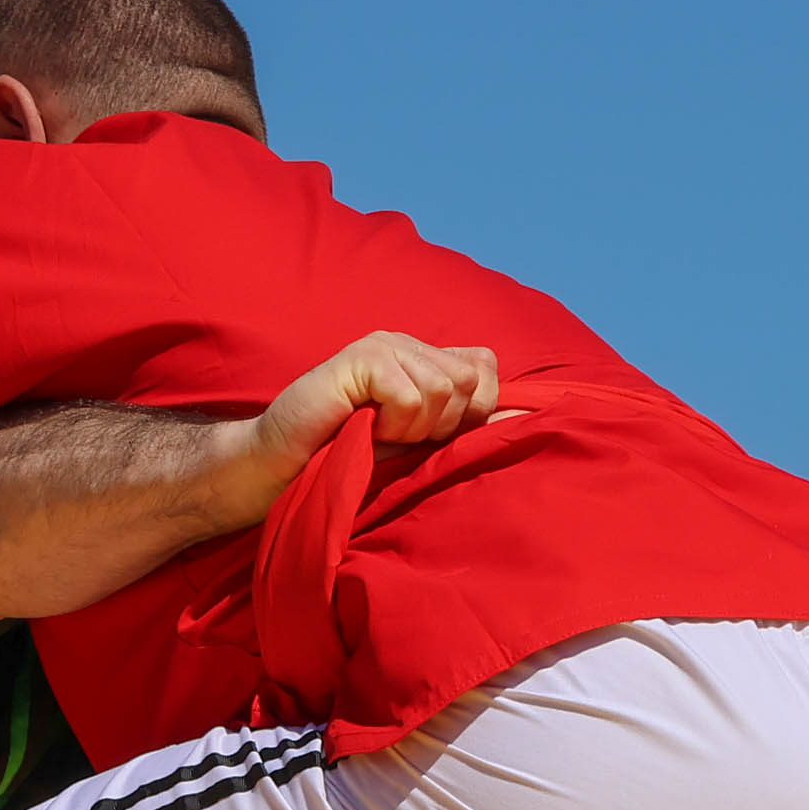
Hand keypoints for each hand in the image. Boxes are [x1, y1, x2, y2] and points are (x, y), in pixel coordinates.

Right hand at [251, 334, 504, 468]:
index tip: (428, 437)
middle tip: (397, 436)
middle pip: (468, 381)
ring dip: (412, 428)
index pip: (485, 369)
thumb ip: (469, 426)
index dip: (469, 414)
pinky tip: (363, 424)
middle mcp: (407, 344)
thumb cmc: (351, 457)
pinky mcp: (360, 358)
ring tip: (377, 431)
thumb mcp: (420, 444)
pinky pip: (409, 395)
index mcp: (425, 358)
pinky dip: (392, 423)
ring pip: (442, 389)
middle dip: (441, 425)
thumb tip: (526, 418)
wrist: (282, 466)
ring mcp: (383, 345)